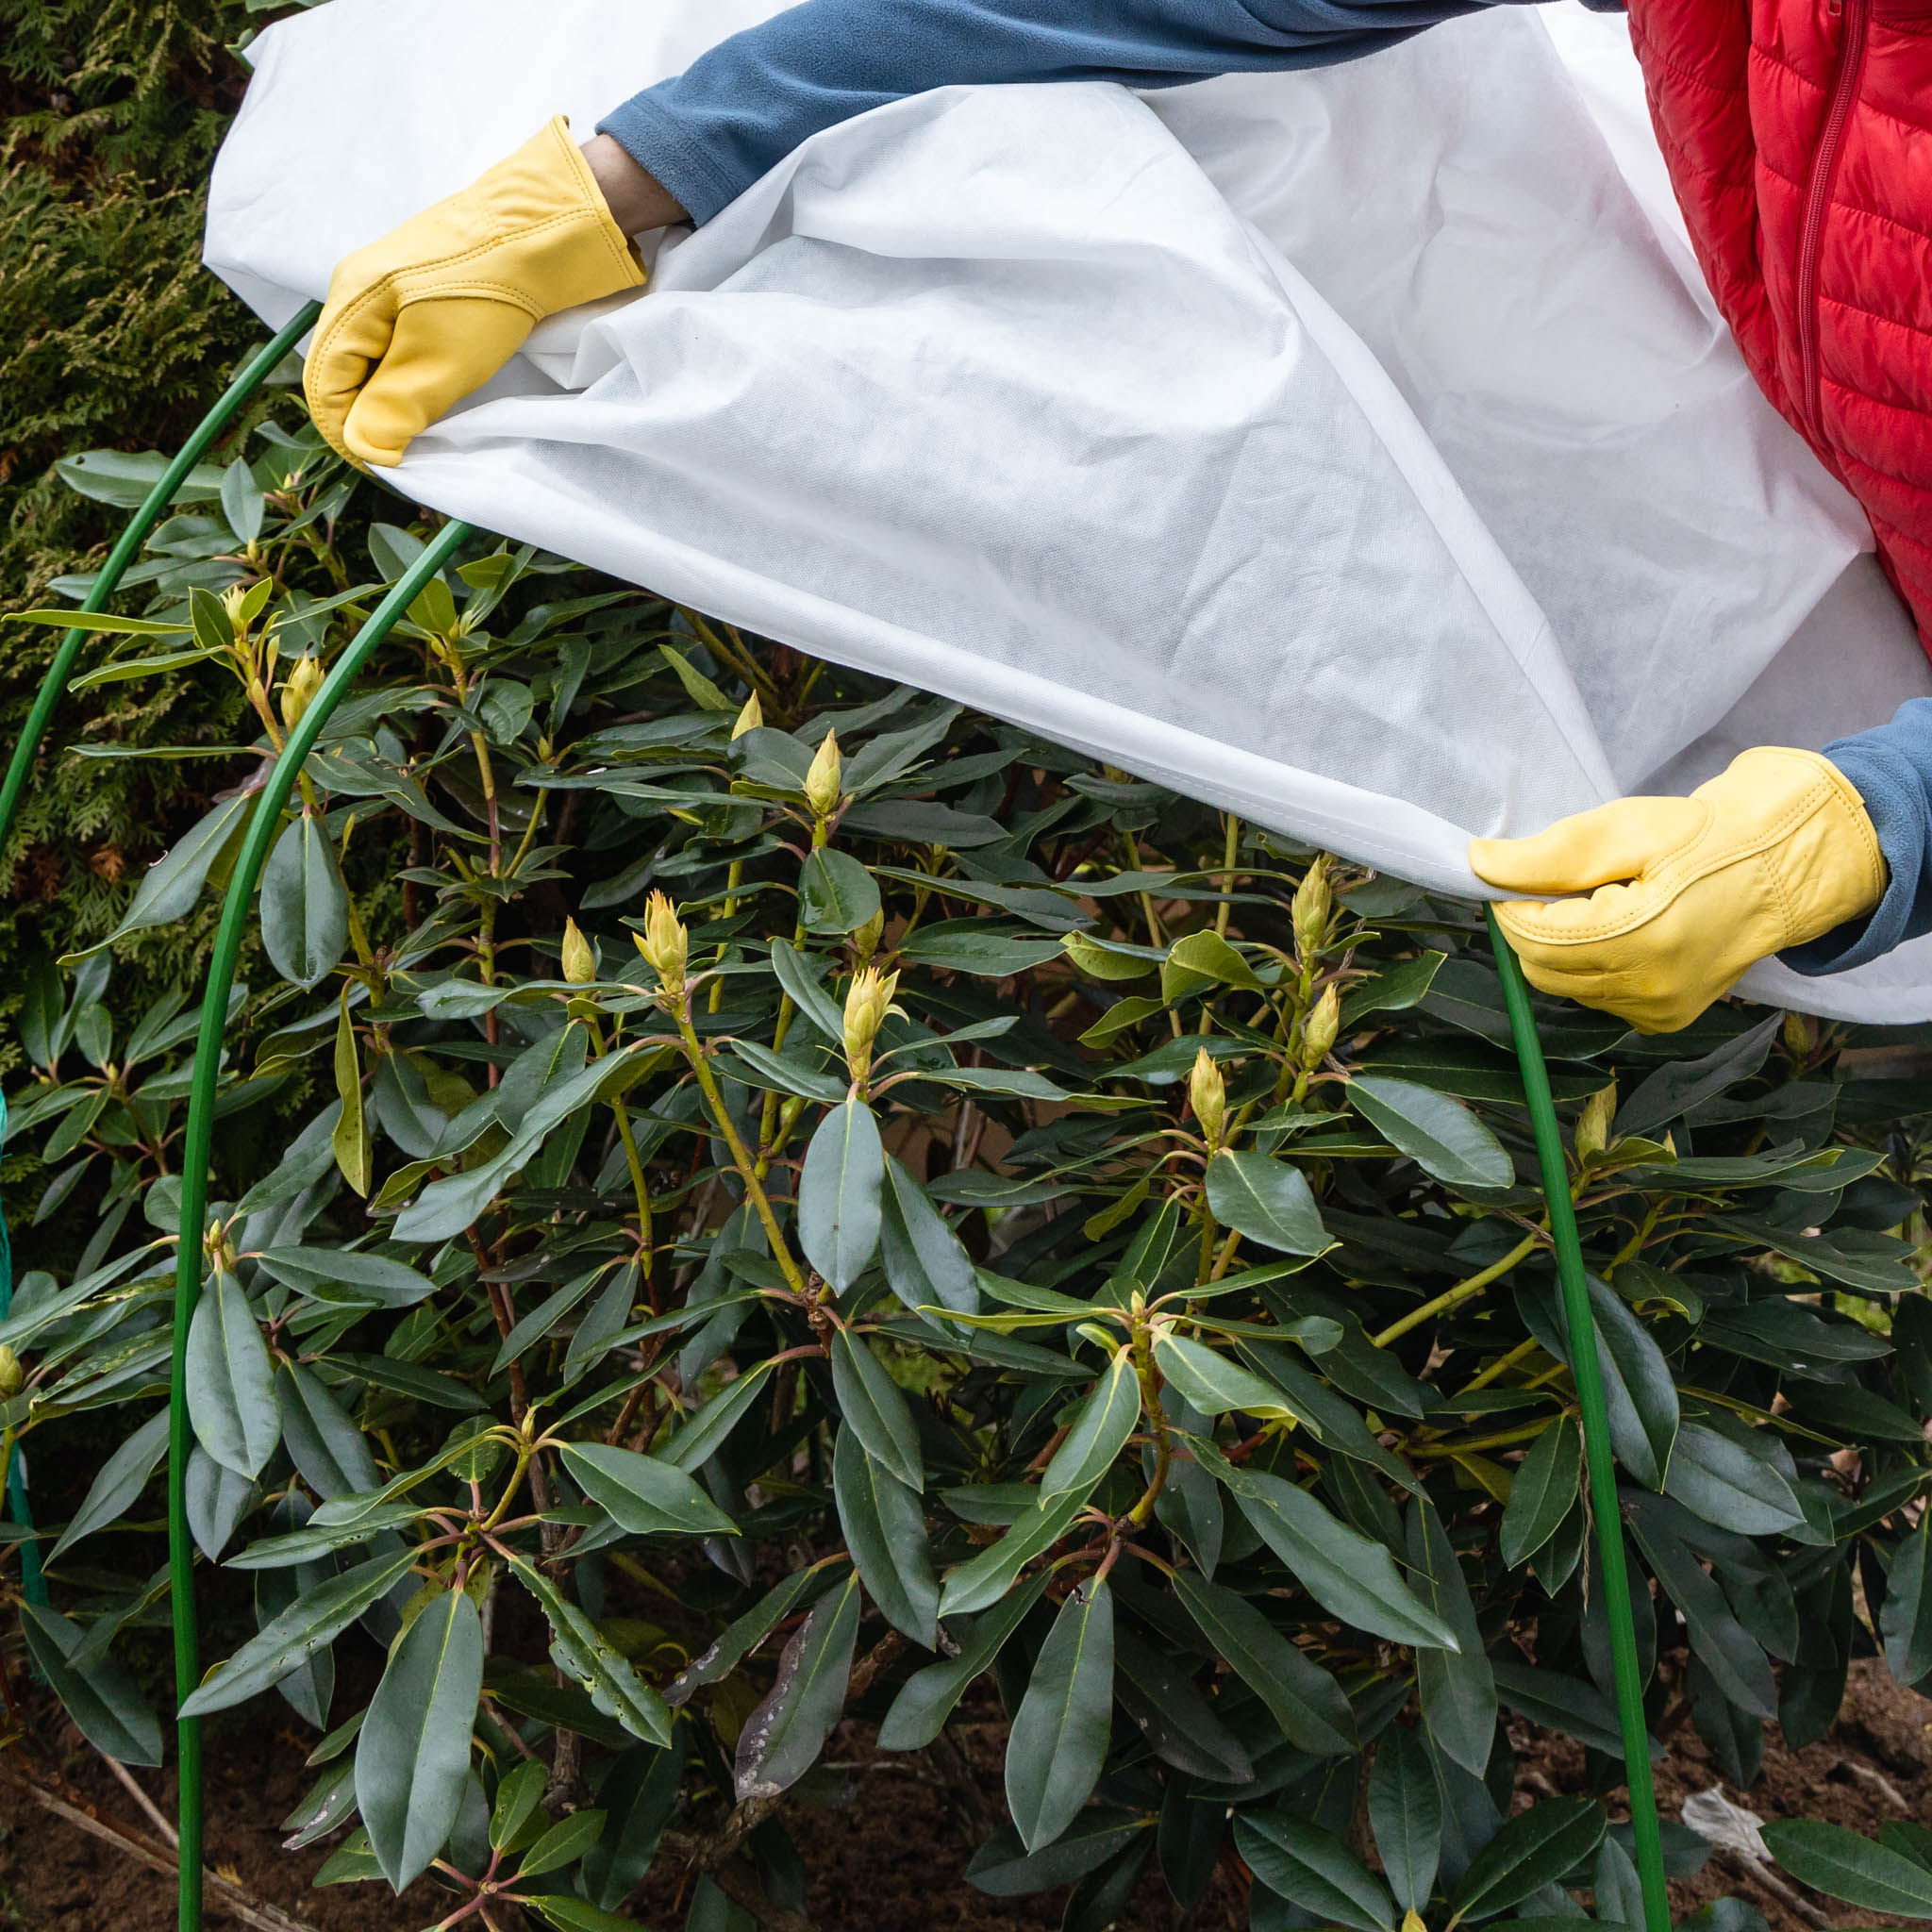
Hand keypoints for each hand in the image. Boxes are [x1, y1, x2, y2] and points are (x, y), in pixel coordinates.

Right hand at [305, 117, 668, 467]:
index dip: (349, 434)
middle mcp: (360, 288)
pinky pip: (402, 342)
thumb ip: (394, 407)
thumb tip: (364, 452)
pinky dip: (414, 374)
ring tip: (427, 427)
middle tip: (411, 453)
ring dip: (395, 398)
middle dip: (371, 417)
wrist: (545, 227)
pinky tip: (439, 388)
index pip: (324, 386)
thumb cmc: (486, 293)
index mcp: (350, 302)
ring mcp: (393, 283)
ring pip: (376, 359)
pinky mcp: (425, 285)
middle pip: (347, 373)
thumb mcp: (438, 361)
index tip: (389, 468)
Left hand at [1469, 747, 1886, 1032]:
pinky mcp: (1667, 1020)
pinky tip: (1625, 935)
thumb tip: (1480, 864)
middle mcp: (1650, 987)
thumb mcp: (1623, 829)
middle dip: (1535, 927)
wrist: (1776, 869)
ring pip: (1564, 988)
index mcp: (1641, 937)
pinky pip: (1598, 999)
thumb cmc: (1700, 839)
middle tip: (1564, 888)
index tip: (1517, 877)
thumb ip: (1548, 855)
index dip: (1511, 905)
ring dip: (1563, 948)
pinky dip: (1592, 968)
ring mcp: (1660, 1010)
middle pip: (1541, 969)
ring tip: (1604, 906)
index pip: (1533, 938)